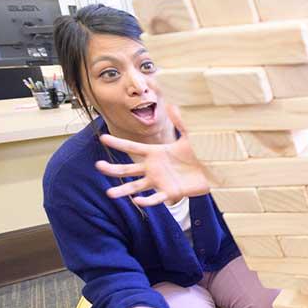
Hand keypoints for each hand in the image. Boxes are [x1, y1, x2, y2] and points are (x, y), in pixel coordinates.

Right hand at [95, 104, 210, 205]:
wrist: (210, 172)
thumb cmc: (196, 155)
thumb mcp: (189, 138)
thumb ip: (180, 123)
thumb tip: (172, 107)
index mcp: (154, 153)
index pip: (132, 148)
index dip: (118, 143)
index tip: (103, 138)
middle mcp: (152, 168)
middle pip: (128, 169)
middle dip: (113, 169)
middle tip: (98, 167)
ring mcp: (159, 181)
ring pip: (136, 186)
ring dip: (123, 189)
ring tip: (110, 193)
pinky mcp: (170, 193)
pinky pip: (156, 198)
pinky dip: (146, 200)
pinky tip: (137, 200)